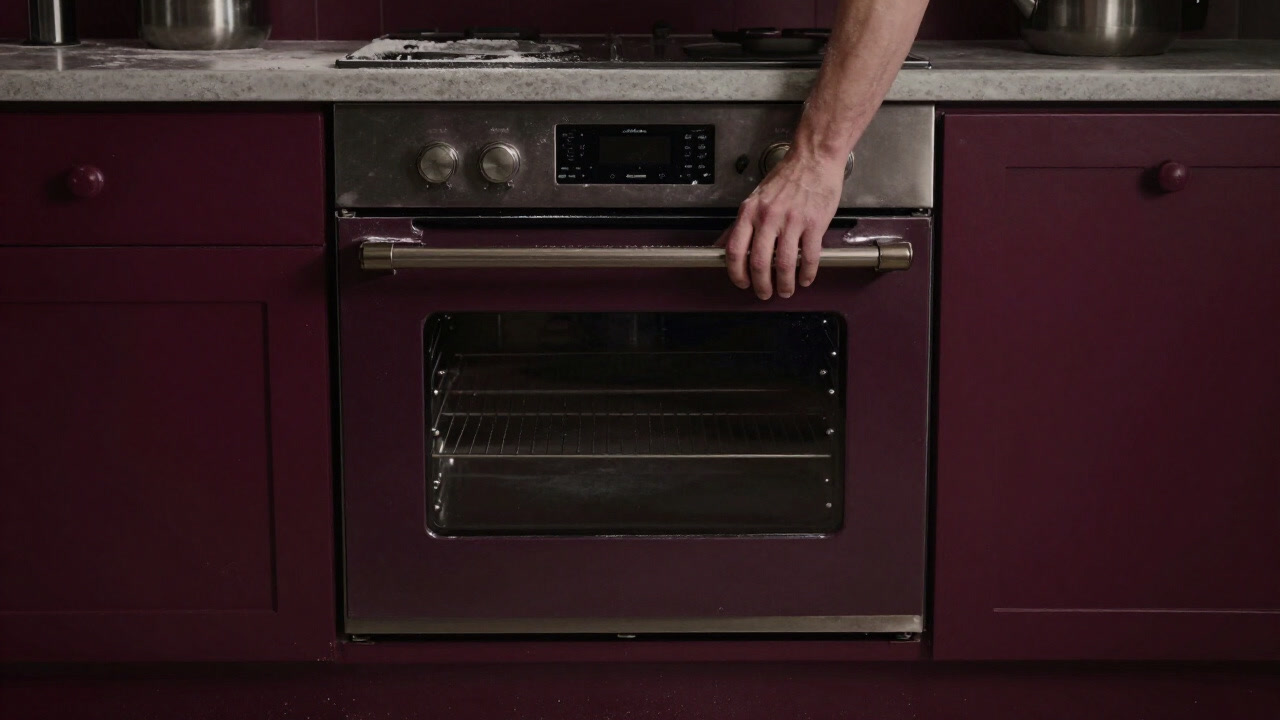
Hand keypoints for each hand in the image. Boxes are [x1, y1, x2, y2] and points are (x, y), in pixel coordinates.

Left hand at [717, 148, 845, 299]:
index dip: (737, 273)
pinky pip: (809, 256)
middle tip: (765, 293)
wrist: (813, 158)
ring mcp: (792, 221)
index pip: (736, 250)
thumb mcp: (756, 198)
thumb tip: (724, 243)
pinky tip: (805, 278)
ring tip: (786, 290)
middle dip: (761, 285)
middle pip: (759, 263)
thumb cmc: (786, 177)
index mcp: (750, 212)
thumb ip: (742, 223)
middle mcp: (768, 217)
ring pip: (784, 264)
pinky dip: (807, 273)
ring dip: (785, 284)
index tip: (742, 282)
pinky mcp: (814, 223)